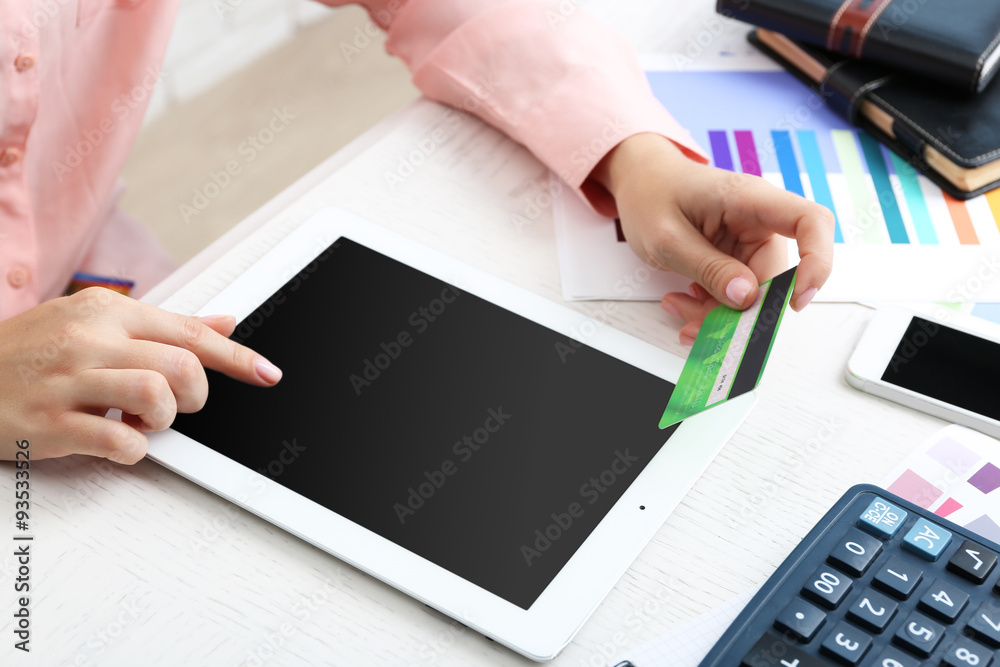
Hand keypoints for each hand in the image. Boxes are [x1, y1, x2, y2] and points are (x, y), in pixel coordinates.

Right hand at [0, 287, 281, 463]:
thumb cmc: (30, 351)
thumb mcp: (94, 322)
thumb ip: (164, 325)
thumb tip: (225, 319)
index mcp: (108, 312)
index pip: (190, 332)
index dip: (237, 356)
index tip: (267, 373)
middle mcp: (90, 341)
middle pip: (183, 367)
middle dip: (195, 397)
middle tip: (176, 405)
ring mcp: (67, 381)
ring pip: (157, 397)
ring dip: (164, 420)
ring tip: (142, 421)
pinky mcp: (48, 423)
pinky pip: (118, 442)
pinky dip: (134, 450)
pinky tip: (119, 442)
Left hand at [591, 133, 834, 343]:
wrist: (640, 181)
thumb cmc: (651, 193)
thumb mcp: (667, 238)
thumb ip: (708, 268)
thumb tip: (747, 298)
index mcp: (750, 199)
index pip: (811, 222)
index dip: (817, 262)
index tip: (796, 301)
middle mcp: (757, 220)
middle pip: (775, 276)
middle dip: (742, 310)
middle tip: (701, 325)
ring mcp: (747, 241)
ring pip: (752, 293)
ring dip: (718, 312)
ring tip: (679, 307)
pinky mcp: (735, 258)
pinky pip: (735, 293)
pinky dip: (710, 306)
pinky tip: (683, 301)